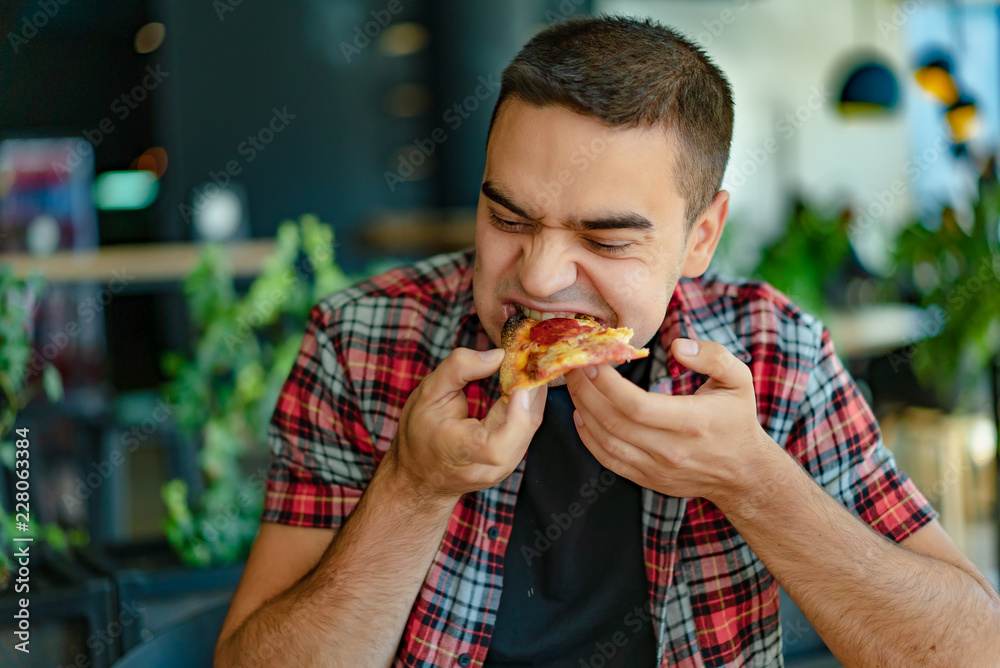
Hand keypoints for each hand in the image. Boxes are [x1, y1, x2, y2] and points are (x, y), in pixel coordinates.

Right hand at [389, 347, 546, 499]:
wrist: (420, 475)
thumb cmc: (419, 433)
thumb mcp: (427, 393)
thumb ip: (459, 368)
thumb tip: (499, 355)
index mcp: (460, 451)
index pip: (497, 446)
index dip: (516, 416)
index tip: (521, 385)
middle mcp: (486, 467)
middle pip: (522, 430)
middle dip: (531, 390)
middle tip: (531, 356)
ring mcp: (502, 469)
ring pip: (530, 428)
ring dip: (533, 394)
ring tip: (530, 365)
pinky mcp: (511, 462)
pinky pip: (527, 430)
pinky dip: (529, 404)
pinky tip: (526, 383)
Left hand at [564, 338, 775, 506]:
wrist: (744, 473)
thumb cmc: (737, 420)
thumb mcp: (739, 380)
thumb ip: (712, 356)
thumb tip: (677, 346)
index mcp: (693, 422)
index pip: (637, 404)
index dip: (607, 383)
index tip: (592, 360)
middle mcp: (671, 449)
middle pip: (614, 421)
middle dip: (586, 391)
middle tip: (573, 366)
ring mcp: (657, 469)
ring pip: (606, 442)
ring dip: (582, 411)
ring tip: (574, 384)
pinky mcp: (648, 479)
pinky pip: (609, 460)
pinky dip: (588, 438)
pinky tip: (580, 415)